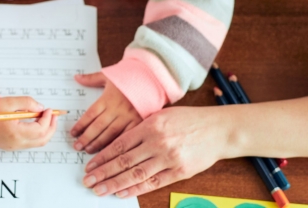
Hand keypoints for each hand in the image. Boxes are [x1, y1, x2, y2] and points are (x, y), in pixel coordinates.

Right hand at [0, 96, 57, 150]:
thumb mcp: (8, 102)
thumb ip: (27, 103)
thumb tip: (40, 108)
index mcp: (15, 133)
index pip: (40, 129)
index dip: (47, 119)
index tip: (48, 110)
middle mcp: (16, 143)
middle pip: (42, 140)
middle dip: (51, 127)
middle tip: (53, 116)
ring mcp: (14, 146)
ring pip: (38, 143)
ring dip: (46, 131)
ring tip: (46, 118)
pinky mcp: (12, 146)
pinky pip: (30, 143)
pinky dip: (38, 134)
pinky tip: (37, 123)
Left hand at [70, 72, 142, 153]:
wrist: (152, 77)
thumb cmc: (129, 76)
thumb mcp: (109, 75)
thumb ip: (92, 79)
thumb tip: (77, 77)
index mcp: (108, 98)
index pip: (90, 114)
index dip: (80, 125)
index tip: (73, 133)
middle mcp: (117, 109)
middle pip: (98, 126)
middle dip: (86, 138)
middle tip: (77, 146)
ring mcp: (128, 117)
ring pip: (111, 133)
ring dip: (98, 143)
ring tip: (88, 150)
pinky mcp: (139, 122)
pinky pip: (126, 136)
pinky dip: (117, 144)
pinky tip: (109, 152)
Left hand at [81, 107, 225, 197]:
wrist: (218, 129)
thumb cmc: (190, 120)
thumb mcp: (162, 114)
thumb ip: (142, 127)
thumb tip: (119, 142)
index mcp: (150, 125)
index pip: (119, 145)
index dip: (102, 157)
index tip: (89, 165)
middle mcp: (157, 142)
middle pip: (123, 161)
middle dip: (103, 172)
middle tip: (88, 181)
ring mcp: (168, 158)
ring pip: (135, 174)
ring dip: (114, 184)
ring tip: (100, 190)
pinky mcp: (179, 171)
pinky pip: (153, 182)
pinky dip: (136, 189)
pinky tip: (122, 192)